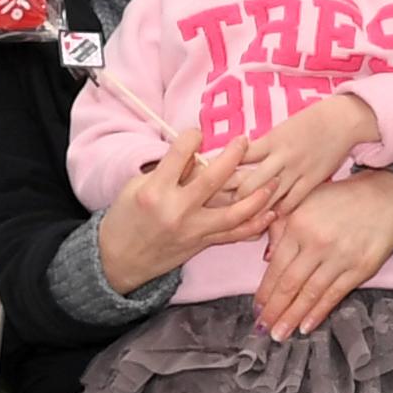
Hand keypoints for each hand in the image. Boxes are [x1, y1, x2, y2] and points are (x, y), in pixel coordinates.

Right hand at [98, 137, 277, 289]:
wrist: (119, 260)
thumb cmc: (126, 218)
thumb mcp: (136, 187)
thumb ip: (167, 171)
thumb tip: (196, 153)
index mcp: (155, 190)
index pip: (180, 154)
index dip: (192, 137)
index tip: (198, 133)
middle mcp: (176, 210)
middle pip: (213, 179)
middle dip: (232, 156)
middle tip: (244, 141)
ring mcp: (192, 230)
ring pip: (233, 213)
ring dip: (257, 197)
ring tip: (273, 181)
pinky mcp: (201, 244)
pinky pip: (233, 235)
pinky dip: (255, 225)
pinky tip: (271, 213)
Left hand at [224, 94, 377, 221]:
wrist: (342, 120)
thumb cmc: (310, 121)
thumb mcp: (281, 128)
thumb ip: (261, 145)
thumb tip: (236, 156)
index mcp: (270, 140)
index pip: (237, 158)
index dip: (220, 171)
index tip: (204, 182)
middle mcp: (280, 157)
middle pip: (248, 184)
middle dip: (230, 199)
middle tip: (214, 212)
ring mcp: (296, 171)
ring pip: (267, 197)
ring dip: (252, 210)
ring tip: (237, 221)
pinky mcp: (312, 182)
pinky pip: (290, 202)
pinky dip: (277, 211)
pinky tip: (267, 219)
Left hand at [256, 172, 392, 337]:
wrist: (384, 197)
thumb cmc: (341, 199)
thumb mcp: (306, 201)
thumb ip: (282, 226)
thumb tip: (266, 258)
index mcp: (299, 225)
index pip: (276, 266)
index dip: (265, 291)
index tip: (257, 308)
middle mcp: (317, 242)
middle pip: (289, 284)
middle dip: (274, 310)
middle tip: (263, 329)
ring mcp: (339, 257)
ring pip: (309, 294)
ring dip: (292, 317)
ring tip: (280, 334)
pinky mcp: (360, 268)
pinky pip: (334, 295)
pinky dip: (318, 313)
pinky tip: (306, 326)